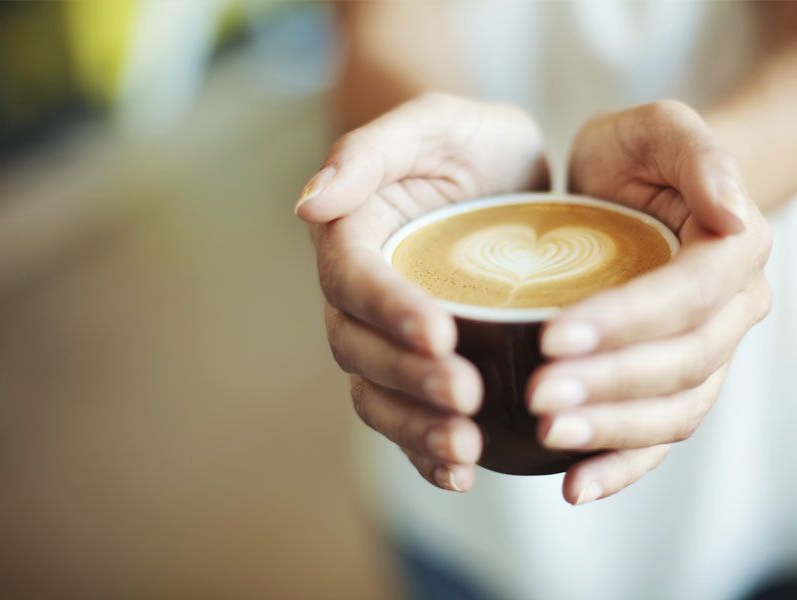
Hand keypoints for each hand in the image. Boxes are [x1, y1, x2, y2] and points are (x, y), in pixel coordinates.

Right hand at [297, 93, 548, 490]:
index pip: (354, 280)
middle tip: (466, 396)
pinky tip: (460, 472)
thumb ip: (369, 151)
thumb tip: (308, 206)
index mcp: (354, 236)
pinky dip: (425, 450)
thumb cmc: (468, 142)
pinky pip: (407, 415)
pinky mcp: (419, 364)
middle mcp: (361, 294)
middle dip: (408, 379)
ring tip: (466, 448)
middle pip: (359, 348)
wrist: (504, 175)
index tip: (440, 334)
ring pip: (377, 394)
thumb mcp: (433, 123)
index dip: (389, 311)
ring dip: (415, 427)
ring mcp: (387, 335)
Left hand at [528, 100, 771, 504]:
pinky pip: (658, 437)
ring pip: (673, 410)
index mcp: (730, 251)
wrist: (634, 189)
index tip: (552, 333)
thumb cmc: (637, 157)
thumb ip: (696, 150)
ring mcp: (705, 355)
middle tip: (538, 394)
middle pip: (680, 363)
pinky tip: (573, 486)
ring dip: (612, 431)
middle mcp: (729, 312)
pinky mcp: (671, 384)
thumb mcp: (656, 128)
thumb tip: (733, 211)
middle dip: (609, 384)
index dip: (626, 321)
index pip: (685, 296)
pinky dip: (621, 466)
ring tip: (549, 435)